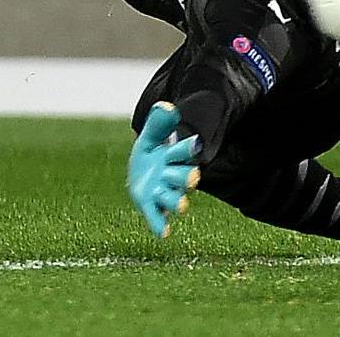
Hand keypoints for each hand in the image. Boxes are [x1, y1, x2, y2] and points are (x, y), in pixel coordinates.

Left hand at [127, 103, 200, 237]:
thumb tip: (166, 106)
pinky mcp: (151, 204)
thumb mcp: (152, 135)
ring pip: (172, 197)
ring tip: (180, 205)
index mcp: (175, 156)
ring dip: (176, 201)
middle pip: (183, 177)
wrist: (144, 170)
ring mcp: (163, 191)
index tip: (195, 144)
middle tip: (192, 176)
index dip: (189, 148)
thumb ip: (159, 122)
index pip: (185, 151)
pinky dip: (159, 224)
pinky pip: (157, 216)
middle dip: (186, 177)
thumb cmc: (153, 151)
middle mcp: (173, 175)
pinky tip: (162, 233)